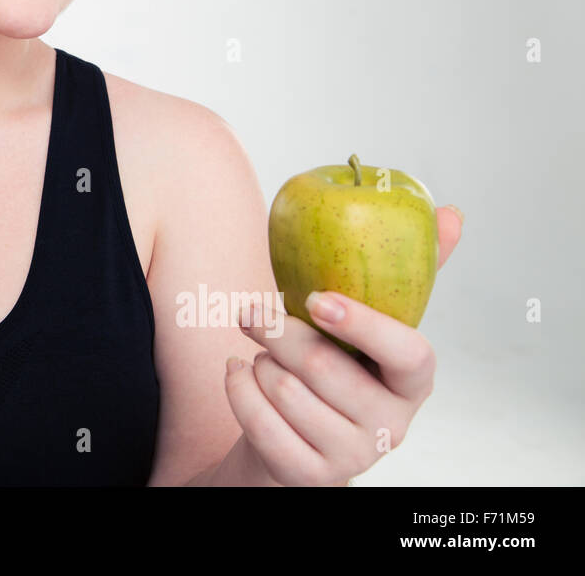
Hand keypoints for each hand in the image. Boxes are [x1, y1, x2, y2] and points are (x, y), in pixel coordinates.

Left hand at [226, 205, 463, 485]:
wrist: (298, 440)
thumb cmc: (338, 367)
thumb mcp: (370, 323)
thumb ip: (410, 270)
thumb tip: (452, 214)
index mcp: (413, 382)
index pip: (409, 355)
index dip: (365, 325)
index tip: (317, 298)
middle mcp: (391, 425)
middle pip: (326, 369)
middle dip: (276, 332)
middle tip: (248, 310)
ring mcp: (353, 456)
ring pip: (286, 393)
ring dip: (258, 362)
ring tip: (258, 353)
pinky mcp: (308, 475)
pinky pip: (258, 422)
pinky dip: (237, 389)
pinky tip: (238, 373)